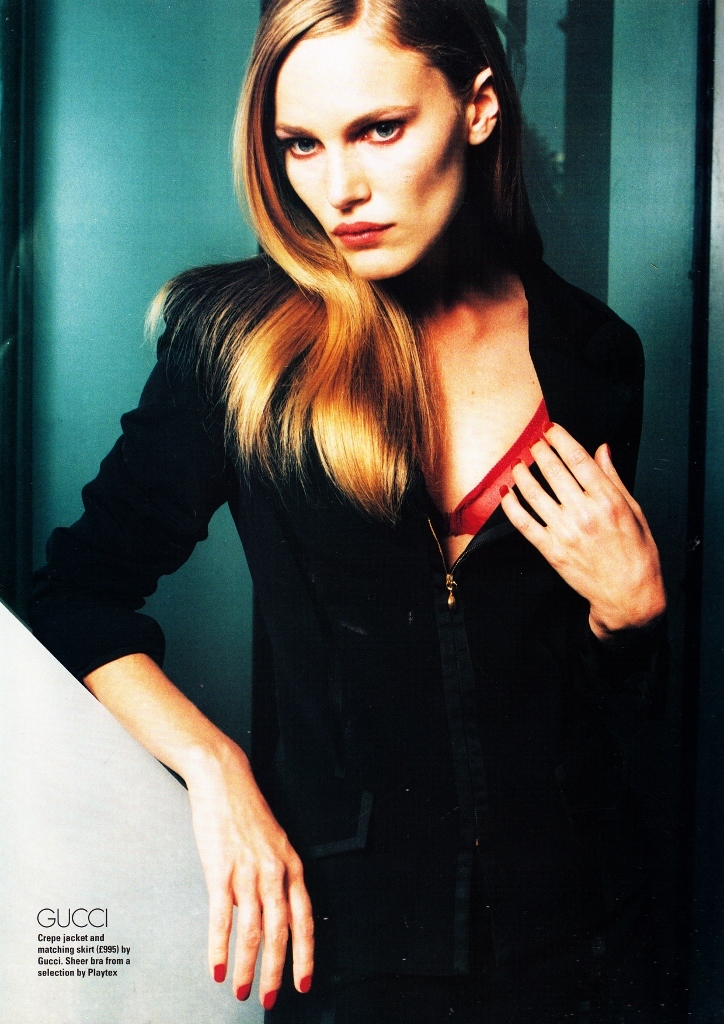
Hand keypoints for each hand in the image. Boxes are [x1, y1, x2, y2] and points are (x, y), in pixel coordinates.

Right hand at [184, 740, 313, 1008]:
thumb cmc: (246, 809)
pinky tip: (218, 968)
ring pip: (253, 931)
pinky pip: (221, 918)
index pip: (304, 918)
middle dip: (277, 971)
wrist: (223, 778)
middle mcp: (274, 870)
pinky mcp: (220, 870)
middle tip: (270, 998)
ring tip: (242, 990)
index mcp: (290, 864)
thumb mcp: (272, 842)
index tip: (304, 982)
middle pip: (280, 931)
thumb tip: (269, 912)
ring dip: (248, 966)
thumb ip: (274, 876)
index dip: (305, 954)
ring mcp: (248, 871)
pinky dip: (219, 948)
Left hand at [500, 421, 665, 639]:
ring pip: (534, 493)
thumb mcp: (634, 510)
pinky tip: (507, 493)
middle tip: (533, 443)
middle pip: (553, 471)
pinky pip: (523, 523)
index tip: (551, 429)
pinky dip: (511, 505)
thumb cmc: (637, 553)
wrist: (628, 594)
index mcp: (608, 500)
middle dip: (539, 452)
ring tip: (518, 464)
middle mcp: (584, 513)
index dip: (560, 439)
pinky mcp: (551, 550)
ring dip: (521, 474)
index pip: (578, 459)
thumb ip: (614, 478)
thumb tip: (602, 449)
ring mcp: (565, 532)